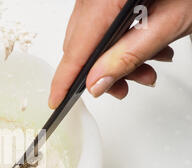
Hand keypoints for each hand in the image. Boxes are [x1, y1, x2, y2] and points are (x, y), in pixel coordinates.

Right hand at [49, 0, 191, 106]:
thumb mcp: (167, 24)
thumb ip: (128, 56)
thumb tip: (96, 83)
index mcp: (105, 0)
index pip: (76, 49)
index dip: (64, 79)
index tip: (56, 101)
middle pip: (82, 46)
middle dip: (103, 72)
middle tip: (125, 87)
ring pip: (91, 40)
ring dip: (115, 60)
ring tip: (145, 67)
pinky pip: (99, 27)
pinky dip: (119, 43)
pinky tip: (143, 47)